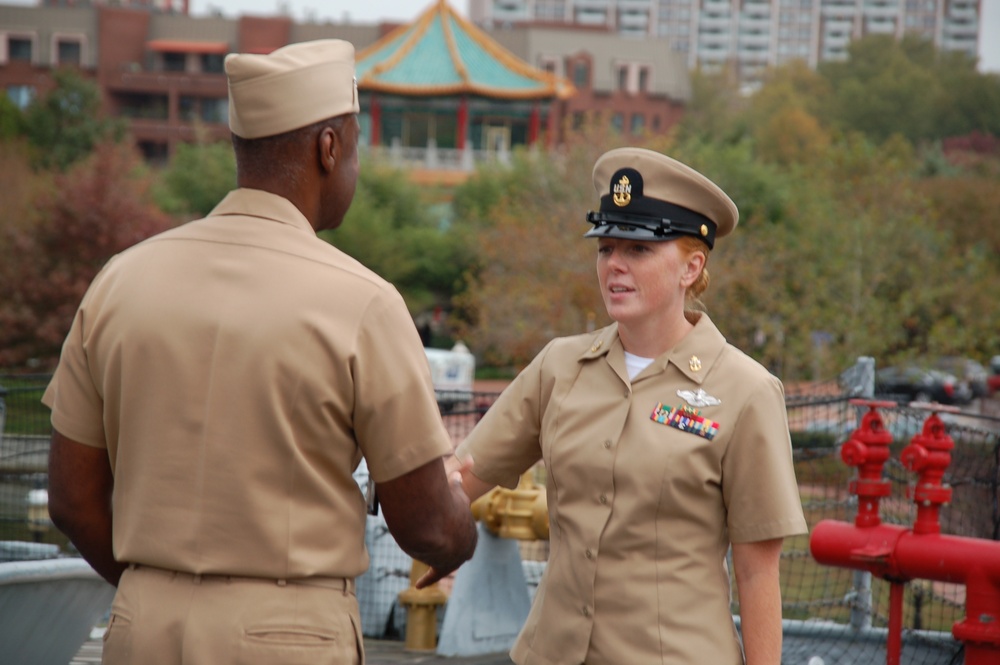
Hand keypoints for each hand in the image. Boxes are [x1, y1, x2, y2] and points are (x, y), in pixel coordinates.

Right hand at [415, 456, 477, 588]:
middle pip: (455, 549)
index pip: (463, 533)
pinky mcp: (441, 566)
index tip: (449, 530)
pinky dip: (427, 579)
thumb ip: (461, 476)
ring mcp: (455, 557)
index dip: (454, 530)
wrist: (436, 522)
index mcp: (469, 529)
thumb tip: (472, 459)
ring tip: (426, 565)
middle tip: (438, 550)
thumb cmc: (444, 502)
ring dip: (435, 563)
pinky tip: (419, 585)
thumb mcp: (454, 487)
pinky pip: (433, 575)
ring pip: (443, 560)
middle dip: (447, 550)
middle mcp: (466, 546)